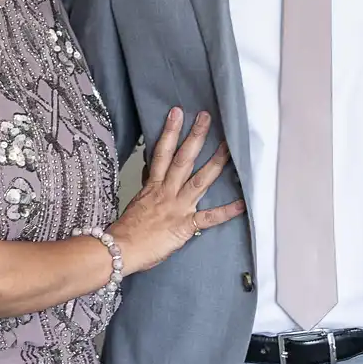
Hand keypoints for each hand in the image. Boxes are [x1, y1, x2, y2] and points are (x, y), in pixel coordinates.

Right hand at [107, 108, 245, 273]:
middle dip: (195, 137)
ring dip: (215, 163)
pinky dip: (226, 211)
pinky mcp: (185, 226)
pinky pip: (209, 218)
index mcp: (153, 186)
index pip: (161, 152)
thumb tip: (149, 168)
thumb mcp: (136, 200)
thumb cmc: (127, 230)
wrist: (119, 250)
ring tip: (228, 147)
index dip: (170, 131)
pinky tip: (242, 203)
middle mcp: (167, 192)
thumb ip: (147, 184)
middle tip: (206, 117)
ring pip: (200, 181)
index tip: (177, 113)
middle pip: (183, 159)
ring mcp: (177, 208)